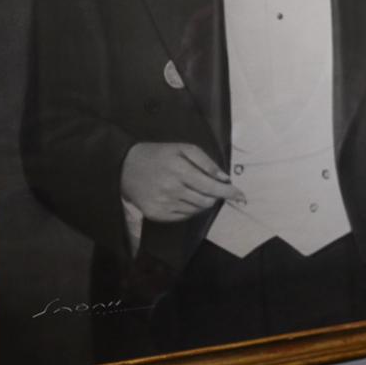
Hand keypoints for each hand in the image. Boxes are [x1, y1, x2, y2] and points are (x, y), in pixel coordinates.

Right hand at [120, 142, 243, 221]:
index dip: (229, 193)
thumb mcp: (182, 148)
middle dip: (215, 196)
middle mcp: (172, 190)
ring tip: (192, 190)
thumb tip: (224, 178)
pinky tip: (182, 197)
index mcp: (180, 171)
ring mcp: (163, 204)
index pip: (212, 187)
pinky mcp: (156, 214)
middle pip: (207, 201)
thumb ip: (206, 162)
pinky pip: (183, 216)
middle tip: (211, 188)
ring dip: (202, 202)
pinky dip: (189, 209)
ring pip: (197, 210)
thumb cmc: (158, 154)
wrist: (123, 166)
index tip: (242, 196)